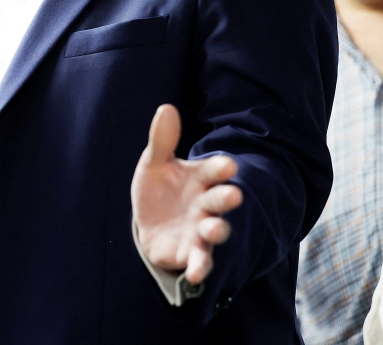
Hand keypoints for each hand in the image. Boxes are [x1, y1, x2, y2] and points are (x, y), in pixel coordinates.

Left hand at [131, 105, 241, 284]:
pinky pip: (199, 261)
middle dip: (226, 198)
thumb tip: (166, 108)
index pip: (215, 170)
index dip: (221, 168)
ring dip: (217, 231)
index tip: (227, 165)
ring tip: (214, 230)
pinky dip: (200, 268)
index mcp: (201, 178)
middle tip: (233, 195)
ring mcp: (200, 230)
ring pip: (215, 232)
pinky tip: (196, 274)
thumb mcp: (154, 163)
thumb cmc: (159, 189)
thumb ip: (161, 140)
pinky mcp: (191, 253)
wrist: (149, 223)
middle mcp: (206, 205)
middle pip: (220, 200)